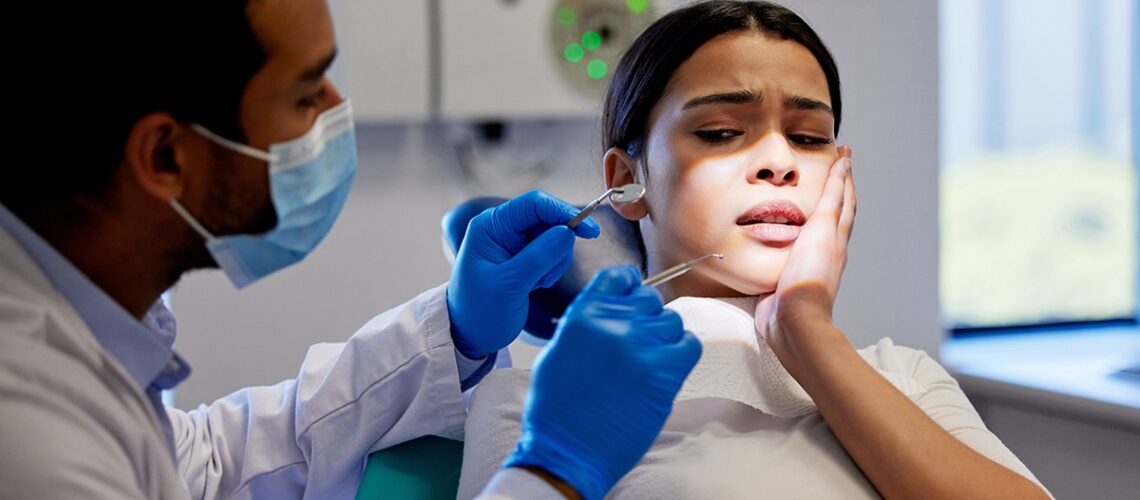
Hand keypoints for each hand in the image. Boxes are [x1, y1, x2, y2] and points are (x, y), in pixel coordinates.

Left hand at [448, 190, 599, 357]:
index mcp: (491, 225)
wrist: (471, 335)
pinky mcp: (526, 257)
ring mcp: (515, 242)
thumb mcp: (508, 285)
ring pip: (555, 237)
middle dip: (558, 246)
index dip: (564, 212)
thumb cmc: (479, 311)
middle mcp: (503, 228)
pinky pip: (553, 252)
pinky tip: (535, 285)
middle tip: (547, 276)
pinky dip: (552, 268)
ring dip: (554, 261)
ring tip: (535, 284)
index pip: (534, 204)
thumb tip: (568, 232)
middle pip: (549, 219)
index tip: (589, 231)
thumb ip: (537, 258)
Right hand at [504, 266, 701, 499]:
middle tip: (637, 346)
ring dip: (664, 339)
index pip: (620, 277)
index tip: (633, 298)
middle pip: (650, 300)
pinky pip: (690, 344)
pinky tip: (665, 371)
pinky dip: (682, 354)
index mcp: (583, 314)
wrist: (568, 450)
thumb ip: (587, 322)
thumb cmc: (557, 407)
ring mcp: (641, 344)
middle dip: (647, 318)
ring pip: (671, 322)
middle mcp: (614, 322)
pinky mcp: (664, 371)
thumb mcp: (559, 350)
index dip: (631, 286)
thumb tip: (613, 310)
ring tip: (647, 364)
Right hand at [755, 147, 855, 358]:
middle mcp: (826, 248)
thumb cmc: (809, 275)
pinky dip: (787, 232)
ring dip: (810, 210)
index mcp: (835, 235)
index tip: (843, 151)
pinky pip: (790, 246)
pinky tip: (777, 232)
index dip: (844, 174)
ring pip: (813, 229)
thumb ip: (831, 196)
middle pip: (833, 212)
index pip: (844, 197)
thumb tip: (844, 165)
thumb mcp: (822, 227)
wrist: (794, 318)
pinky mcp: (787, 276)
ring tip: (800, 195)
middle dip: (832, 188)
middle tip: (827, 166)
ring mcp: (807, 263)